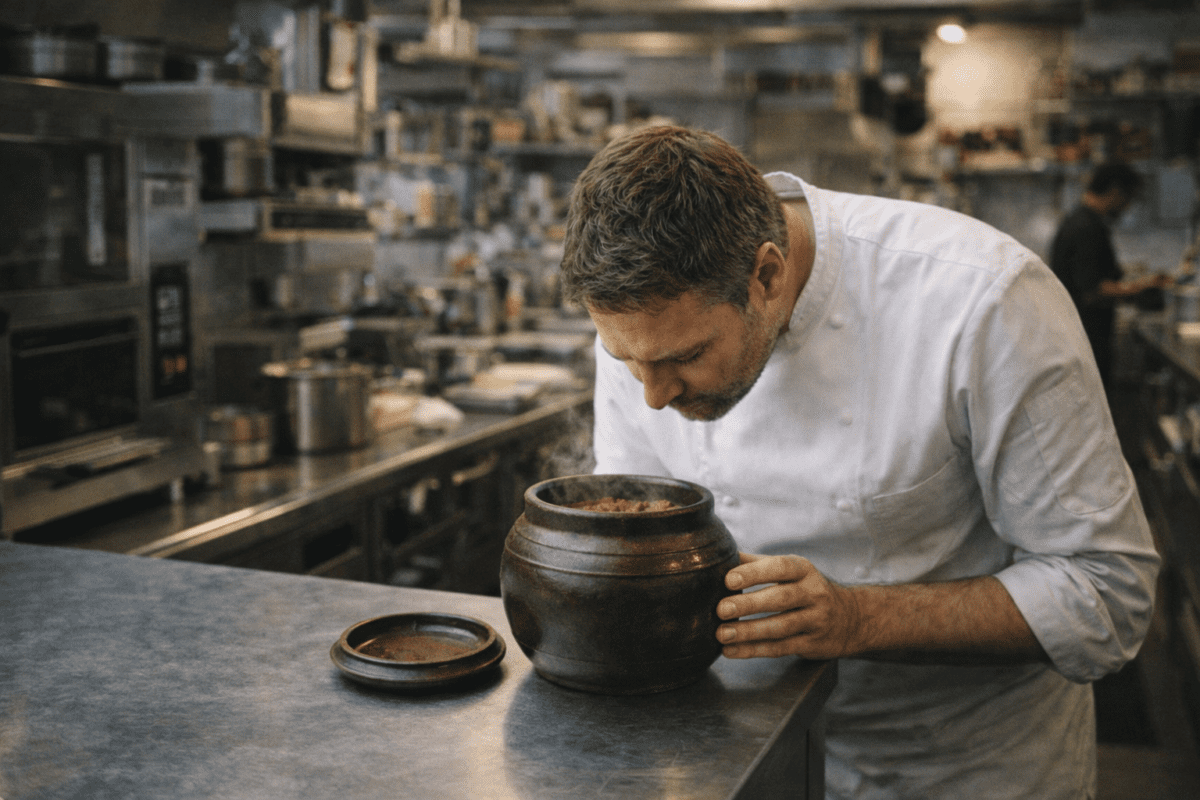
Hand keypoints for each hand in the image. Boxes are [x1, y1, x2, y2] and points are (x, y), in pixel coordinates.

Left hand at [715, 553, 861, 659]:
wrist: (851, 617)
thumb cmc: (807, 588)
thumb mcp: (791, 570)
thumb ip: (757, 563)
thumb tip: (720, 556)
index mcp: (804, 570)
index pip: (779, 567)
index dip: (754, 573)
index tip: (729, 580)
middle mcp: (813, 594)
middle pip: (780, 599)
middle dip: (748, 604)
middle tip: (721, 609)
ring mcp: (815, 621)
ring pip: (780, 627)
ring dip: (749, 632)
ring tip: (722, 634)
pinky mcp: (811, 645)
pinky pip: (780, 648)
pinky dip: (753, 650)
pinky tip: (731, 650)